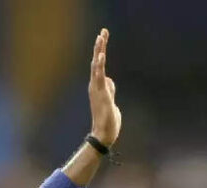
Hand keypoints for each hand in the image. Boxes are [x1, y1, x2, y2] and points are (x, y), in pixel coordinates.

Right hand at [88, 28, 120, 146]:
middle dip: (100, 46)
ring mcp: (97, 89)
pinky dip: (99, 66)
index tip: (103, 37)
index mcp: (98, 87)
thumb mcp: (111, 101)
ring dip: (99, 51)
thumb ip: (110, 89)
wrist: (104, 135)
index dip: (101, 51)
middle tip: (103, 31)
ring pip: (96, 66)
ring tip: (101, 38)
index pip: (99, 65)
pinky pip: (99, 77)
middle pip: (96, 61)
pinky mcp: (101, 94)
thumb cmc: (108, 121)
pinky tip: (100, 56)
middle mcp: (95, 86)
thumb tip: (109, 80)